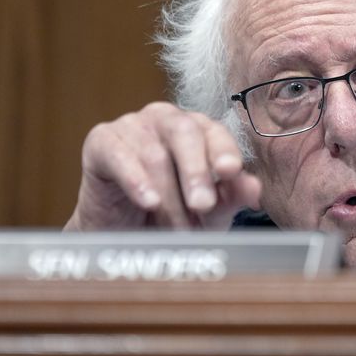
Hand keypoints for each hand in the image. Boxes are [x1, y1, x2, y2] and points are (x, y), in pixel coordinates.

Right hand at [65, 102, 260, 230]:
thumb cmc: (174, 215)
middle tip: (203, 205)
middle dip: (196, 172)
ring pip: (154, 153)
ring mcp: (132, 126)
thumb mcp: (210, 212)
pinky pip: (118, 154)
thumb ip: (232, 196)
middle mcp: (166, 119)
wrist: (126, 236)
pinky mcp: (101, 141)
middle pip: (185, 132)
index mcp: (198, 129)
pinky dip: (135, 180)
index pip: (215, 132)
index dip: (224, 150)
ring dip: (168, 195)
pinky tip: (149, 201)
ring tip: (176, 227)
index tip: (231, 172)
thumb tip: (255, 189)